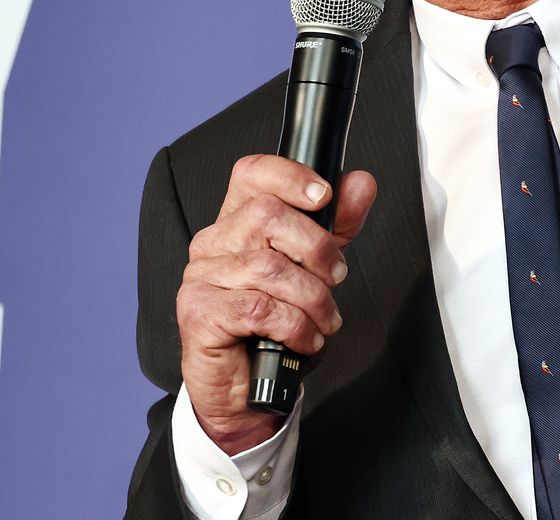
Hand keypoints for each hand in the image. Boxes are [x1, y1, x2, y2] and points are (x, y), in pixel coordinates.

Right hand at [175, 154, 376, 453]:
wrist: (248, 387)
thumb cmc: (277, 322)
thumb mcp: (316, 266)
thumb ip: (337, 224)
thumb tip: (360, 183)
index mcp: (238, 221)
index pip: (252, 173)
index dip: (290, 176)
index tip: (324, 195)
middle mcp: (213, 243)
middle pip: (268, 216)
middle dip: (317, 249)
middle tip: (335, 278)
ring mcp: (201, 278)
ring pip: (269, 268)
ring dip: (313, 297)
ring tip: (324, 318)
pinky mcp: (199, 314)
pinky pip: (259, 308)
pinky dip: (295, 325)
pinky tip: (303, 337)